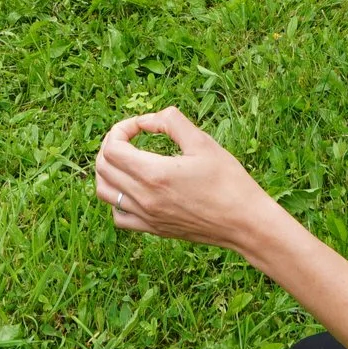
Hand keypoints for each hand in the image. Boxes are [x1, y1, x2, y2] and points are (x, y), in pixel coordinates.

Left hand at [94, 107, 276, 252]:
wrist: (244, 223)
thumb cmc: (228, 181)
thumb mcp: (202, 142)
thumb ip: (172, 122)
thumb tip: (149, 119)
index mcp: (154, 174)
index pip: (112, 148)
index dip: (120, 129)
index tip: (140, 125)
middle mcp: (144, 198)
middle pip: (103, 168)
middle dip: (111, 145)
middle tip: (131, 136)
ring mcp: (147, 217)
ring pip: (104, 192)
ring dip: (108, 171)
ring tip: (126, 158)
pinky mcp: (153, 229)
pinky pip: (119, 216)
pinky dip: (117, 199)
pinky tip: (134, 187)